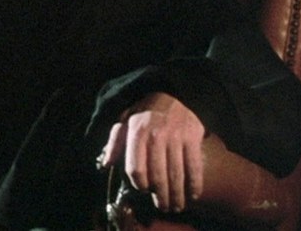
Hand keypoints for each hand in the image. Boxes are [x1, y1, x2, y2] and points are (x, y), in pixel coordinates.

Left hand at [100, 92, 204, 211]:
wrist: (175, 92)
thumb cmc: (146, 110)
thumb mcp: (125, 120)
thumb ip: (115, 142)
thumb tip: (105, 164)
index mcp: (136, 132)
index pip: (135, 168)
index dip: (139, 184)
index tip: (143, 190)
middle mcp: (156, 135)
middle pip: (157, 175)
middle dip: (160, 196)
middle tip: (162, 207)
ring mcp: (176, 137)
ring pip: (176, 174)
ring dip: (177, 195)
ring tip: (176, 206)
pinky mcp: (193, 137)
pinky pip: (194, 165)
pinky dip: (195, 183)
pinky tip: (193, 195)